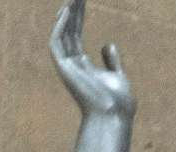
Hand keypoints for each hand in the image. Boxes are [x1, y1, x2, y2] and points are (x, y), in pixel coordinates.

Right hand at [49, 0, 133, 119]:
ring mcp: (66, 64)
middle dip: (71, 10)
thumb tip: (109, 43)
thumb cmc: (118, 102)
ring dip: (66, 14)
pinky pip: (57, 41)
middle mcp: (71, 61)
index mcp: (82, 63)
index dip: (78, 16)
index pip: (76, 33)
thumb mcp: (118, 76)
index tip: (82, 1)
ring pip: (61, 32)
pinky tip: (68, 11)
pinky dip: (60, 26)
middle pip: (67, 29)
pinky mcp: (63, 67)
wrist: (115, 116)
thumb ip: (111, 61)